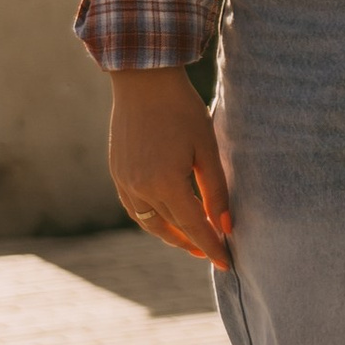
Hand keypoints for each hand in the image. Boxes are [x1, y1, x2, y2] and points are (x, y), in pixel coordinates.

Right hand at [107, 68, 232, 266]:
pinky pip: (134, 207)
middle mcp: (139, 188)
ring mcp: (123, 181)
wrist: (143, 81)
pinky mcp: (116, 172)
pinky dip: (152, 218)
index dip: (212, 246)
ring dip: (170, 235)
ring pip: (148, 222)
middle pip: (170, 228)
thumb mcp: (207, 149)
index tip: (227, 263)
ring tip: (191, 240)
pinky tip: (166, 218)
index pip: (194, 227)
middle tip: (212, 252)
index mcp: (165, 184)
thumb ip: (216, 191)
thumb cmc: (182, 110)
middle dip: (193, 242)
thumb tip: (225, 226)